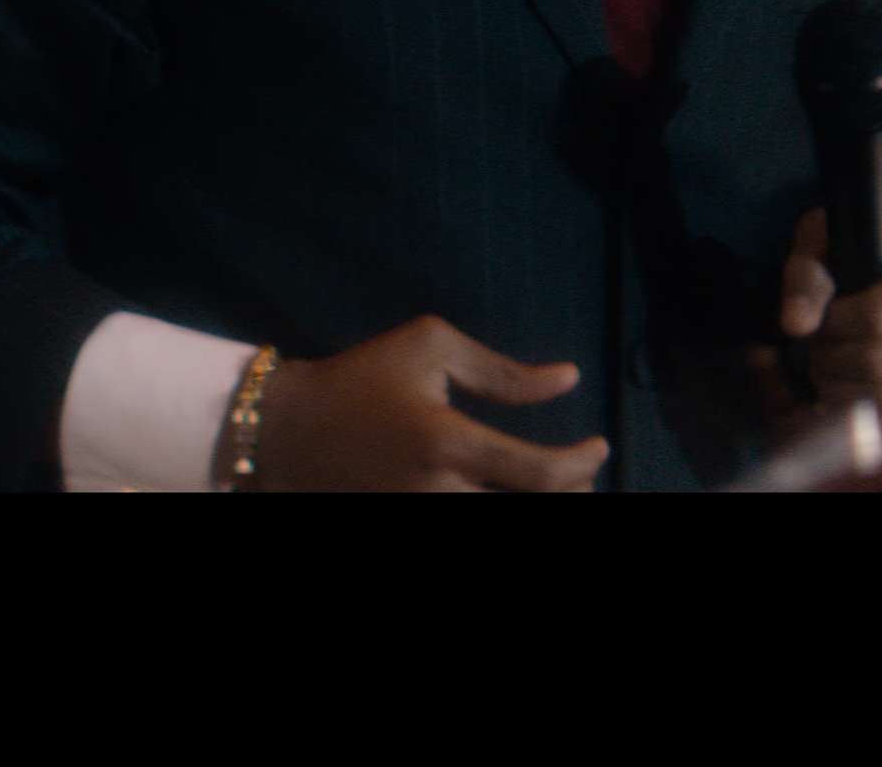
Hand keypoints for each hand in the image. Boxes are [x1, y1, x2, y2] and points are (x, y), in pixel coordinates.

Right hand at [252, 315, 611, 491]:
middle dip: (570, 497)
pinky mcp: (399, 526)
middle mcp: (436, 493)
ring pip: (496, 527)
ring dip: (537, 507)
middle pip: (529, 512)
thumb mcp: (428, 348)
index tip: (599, 448)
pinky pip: (459, 532)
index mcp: (447, 442)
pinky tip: (502, 495)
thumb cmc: (359, 378)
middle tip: (580, 477)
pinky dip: (491, 511)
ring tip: (546, 488)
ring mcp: (414, 517)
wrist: (281, 432)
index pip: (540, 475)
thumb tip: (567, 380)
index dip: (583, 466)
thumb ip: (501, 370)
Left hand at [778, 211, 881, 418]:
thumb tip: (795, 325)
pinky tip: (854, 395)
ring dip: (843, 394)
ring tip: (828, 376)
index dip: (832, 327)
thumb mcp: (829, 248)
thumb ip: (807, 279)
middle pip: (880, 361)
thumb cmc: (863, 260)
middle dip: (831, 364)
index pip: (875, 314)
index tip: (820, 323)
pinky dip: (872, 417)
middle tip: (814, 356)